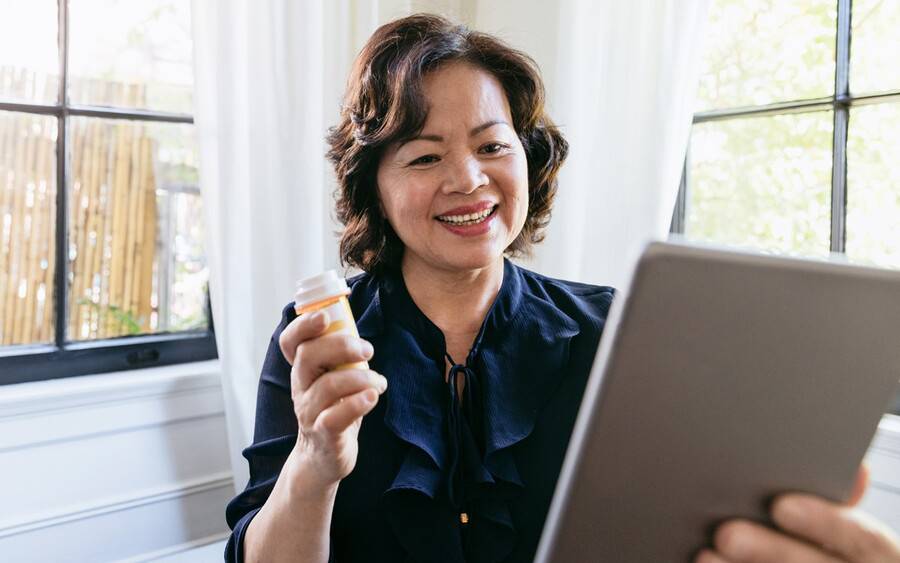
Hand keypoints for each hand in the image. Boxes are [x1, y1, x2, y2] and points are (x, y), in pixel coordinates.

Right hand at [278, 309, 386, 490]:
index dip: (303, 325)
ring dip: (361, 378)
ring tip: (378, 382)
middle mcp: (301, 388)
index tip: (325, 316)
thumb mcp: (334, 378)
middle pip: (308, 356)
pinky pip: (336, 417)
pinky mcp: (325, 435)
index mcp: (303, 369)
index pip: (291, 342)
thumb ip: (342, 357)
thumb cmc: (334, 409)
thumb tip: (361, 330)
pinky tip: (372, 397)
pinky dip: (357, 404)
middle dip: (341, 345)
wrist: (324, 458)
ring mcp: (309, 412)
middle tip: (367, 350)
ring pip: (328, 386)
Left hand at [696, 465, 899, 561]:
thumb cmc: (824, 551)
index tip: (781, 506)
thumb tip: (854, 468)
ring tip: (707, 555)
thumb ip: (837, 507)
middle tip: (727, 534)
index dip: (825, 522)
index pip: (865, 541)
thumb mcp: (845, 534)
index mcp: (880, 558)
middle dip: (772, 551)